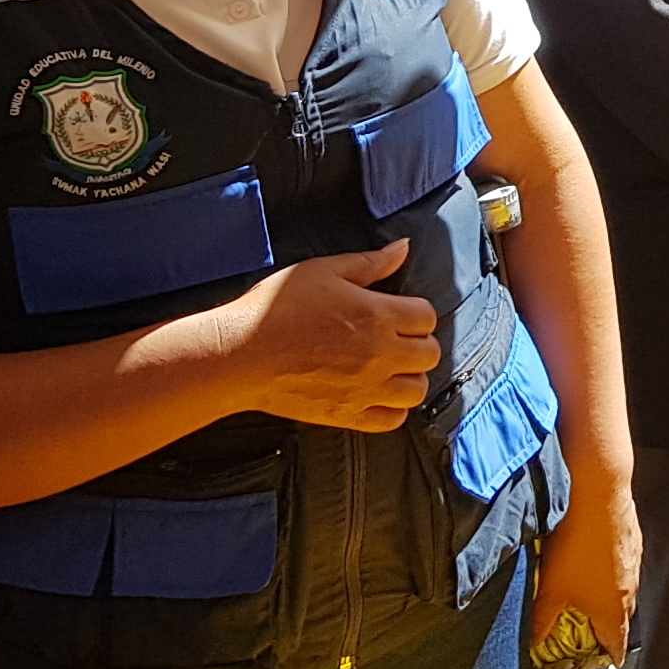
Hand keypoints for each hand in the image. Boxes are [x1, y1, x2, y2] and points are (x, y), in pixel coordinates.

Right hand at [213, 241, 440, 431]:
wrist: (239, 353)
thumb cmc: (275, 308)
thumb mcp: (323, 271)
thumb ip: (369, 263)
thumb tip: (403, 248)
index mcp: (377, 315)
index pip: (427, 316)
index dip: (416, 312)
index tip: (399, 312)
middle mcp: (379, 354)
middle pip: (429, 354)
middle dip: (418, 343)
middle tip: (397, 338)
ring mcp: (365, 389)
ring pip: (417, 390)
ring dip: (410, 376)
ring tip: (392, 367)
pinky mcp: (347, 414)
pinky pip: (392, 420)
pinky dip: (393, 409)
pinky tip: (379, 394)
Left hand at [531, 471, 641, 662]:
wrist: (598, 491)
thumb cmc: (576, 543)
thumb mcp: (551, 587)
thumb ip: (542, 620)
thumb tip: (532, 643)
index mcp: (613, 608)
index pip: (619, 643)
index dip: (612, 656)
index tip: (609, 664)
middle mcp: (630, 588)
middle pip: (623, 617)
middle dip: (609, 627)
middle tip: (593, 632)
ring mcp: (633, 562)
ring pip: (624, 588)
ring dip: (611, 595)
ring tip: (590, 594)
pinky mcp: (632, 538)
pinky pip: (624, 563)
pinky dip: (612, 568)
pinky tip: (594, 558)